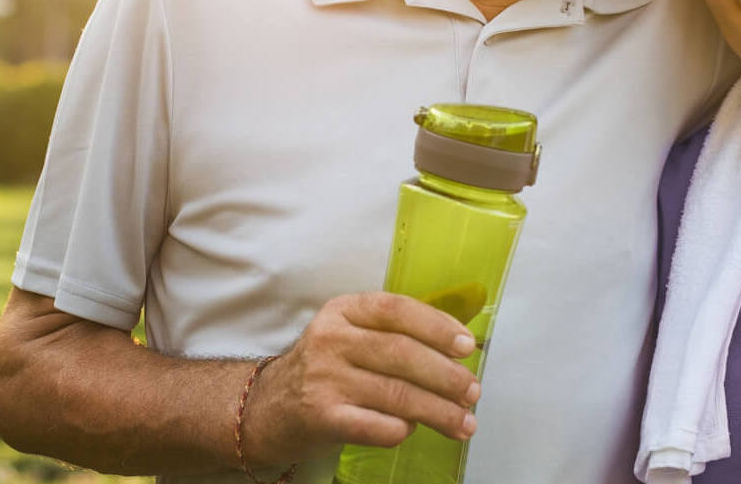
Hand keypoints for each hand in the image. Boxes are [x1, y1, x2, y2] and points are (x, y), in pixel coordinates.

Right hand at [240, 292, 480, 465]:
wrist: (267, 409)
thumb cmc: (326, 369)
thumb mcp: (350, 335)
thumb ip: (394, 333)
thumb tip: (459, 347)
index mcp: (343, 310)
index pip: (397, 310)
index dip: (437, 326)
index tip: (467, 346)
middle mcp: (331, 340)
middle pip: (402, 354)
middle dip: (446, 376)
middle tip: (473, 392)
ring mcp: (323, 379)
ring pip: (396, 393)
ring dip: (438, 410)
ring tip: (464, 422)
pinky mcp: (320, 417)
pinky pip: (376, 426)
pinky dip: (402, 430)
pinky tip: (414, 431)